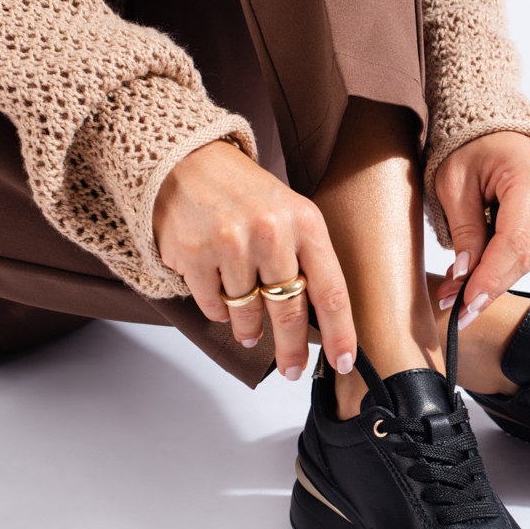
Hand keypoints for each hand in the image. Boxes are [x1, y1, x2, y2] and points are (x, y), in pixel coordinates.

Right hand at [152, 140, 357, 378]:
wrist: (187, 160)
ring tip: (251, 330)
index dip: (340, 333)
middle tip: (292, 368)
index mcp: (305, 221)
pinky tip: (222, 296)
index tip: (342, 362)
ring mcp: (230, 244)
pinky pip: (214, 306)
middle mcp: (270, 232)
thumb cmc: (244, 192)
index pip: (330, 290)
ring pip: (248, 313)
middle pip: (290, 311)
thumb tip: (320, 320)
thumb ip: (306, 259)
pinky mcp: (194, 255)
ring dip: (250, 329)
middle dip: (292, 348)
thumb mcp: (290, 213)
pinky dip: (220, 311)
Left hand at [433, 132, 529, 327]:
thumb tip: (465, 277)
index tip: (466, 304)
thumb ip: (465, 232)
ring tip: (462, 294)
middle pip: (526, 253)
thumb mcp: (453, 186)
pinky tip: (482, 272)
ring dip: (497, 277)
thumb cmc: (467, 145)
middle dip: (491, 284)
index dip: (490, 278)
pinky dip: (507, 260)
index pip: (514, 241)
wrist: (489, 123)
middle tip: (458, 309)